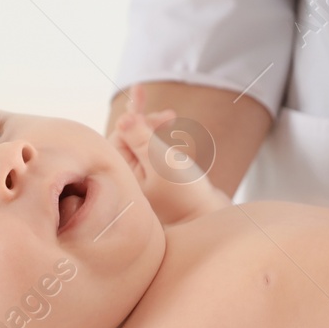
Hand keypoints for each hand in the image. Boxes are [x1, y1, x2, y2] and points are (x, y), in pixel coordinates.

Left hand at [111, 83, 232, 225]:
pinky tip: (176, 141)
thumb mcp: (163, 161)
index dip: (135, 117)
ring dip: (155, 129)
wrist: (209, 223)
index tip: (154, 105)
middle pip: (129, 140)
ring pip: (143, 147)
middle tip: (170, 114)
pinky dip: (163, 144)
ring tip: (172, 118)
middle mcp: (130, 181)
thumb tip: (122, 118)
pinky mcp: (160, 186)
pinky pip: (154, 157)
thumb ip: (140, 138)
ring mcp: (145, 184)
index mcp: (123, 176)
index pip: (118, 137)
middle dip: (146, 122)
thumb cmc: (186, 194)